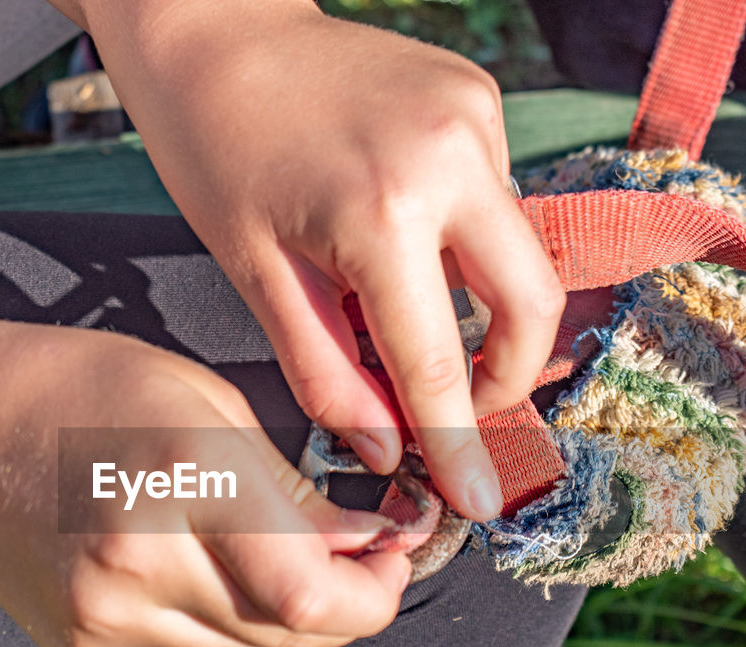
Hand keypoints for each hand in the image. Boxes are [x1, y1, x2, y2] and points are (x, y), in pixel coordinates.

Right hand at [0, 324, 408, 646]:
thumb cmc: (82, 391)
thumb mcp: (203, 403)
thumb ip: (289, 488)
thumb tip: (365, 545)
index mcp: (178, 477)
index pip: (311, 594)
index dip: (376, 591)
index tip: (394, 553)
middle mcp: (139, 563)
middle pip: (291, 631)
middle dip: (347, 600)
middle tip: (360, 555)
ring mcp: (106, 619)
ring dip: (291, 615)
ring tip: (282, 555)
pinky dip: (235, 629)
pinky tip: (221, 577)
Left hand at [82, 0, 565, 519]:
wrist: (215, 29)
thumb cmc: (215, 150)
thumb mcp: (255, 276)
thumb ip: (326, 373)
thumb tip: (388, 446)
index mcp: (380, 215)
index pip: (439, 363)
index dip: (459, 443)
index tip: (479, 500)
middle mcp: (451, 159)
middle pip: (531, 304)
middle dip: (507, 374)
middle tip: (454, 405)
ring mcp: (474, 119)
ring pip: (517, 250)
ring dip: (476, 300)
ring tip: (394, 301)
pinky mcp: (478, 98)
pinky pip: (496, 198)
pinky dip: (461, 240)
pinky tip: (396, 229)